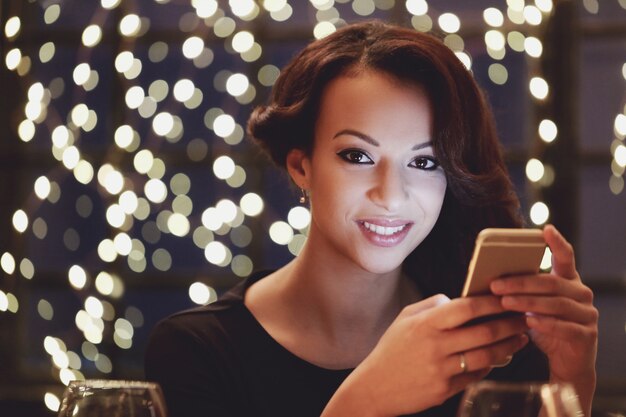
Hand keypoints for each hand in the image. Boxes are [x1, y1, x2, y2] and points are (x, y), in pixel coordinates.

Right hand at [322, 294, 529, 416]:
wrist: (374, 387)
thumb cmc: (392, 349)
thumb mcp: (405, 319)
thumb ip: (433, 305)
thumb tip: (461, 299)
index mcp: (425, 324)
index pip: (466, 308)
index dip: (492, 302)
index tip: (509, 297)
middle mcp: (434, 346)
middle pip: (484, 333)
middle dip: (510, 324)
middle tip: (525, 318)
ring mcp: (440, 370)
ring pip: (486, 357)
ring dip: (508, 347)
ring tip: (520, 339)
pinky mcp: (445, 391)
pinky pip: (476, 376)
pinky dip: (491, 366)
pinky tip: (499, 358)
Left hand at [489, 224, 597, 414]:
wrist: (568, 362)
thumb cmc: (545, 327)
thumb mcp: (533, 305)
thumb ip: (522, 290)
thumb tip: (488, 276)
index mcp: (569, 281)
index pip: (566, 258)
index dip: (557, 243)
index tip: (546, 230)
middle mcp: (582, 294)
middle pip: (551, 283)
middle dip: (520, 283)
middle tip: (496, 285)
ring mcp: (587, 314)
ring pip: (555, 304)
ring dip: (527, 302)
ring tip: (505, 302)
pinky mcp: (586, 335)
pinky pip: (564, 327)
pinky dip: (544, 324)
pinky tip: (528, 322)